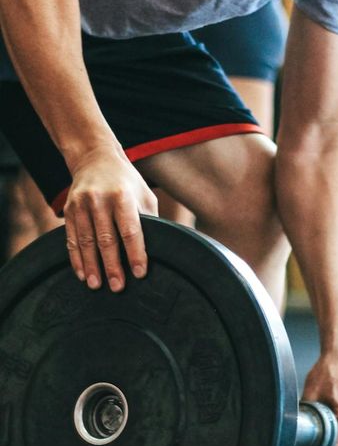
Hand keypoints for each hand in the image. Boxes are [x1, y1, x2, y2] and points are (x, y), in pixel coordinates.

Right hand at [64, 146, 157, 291]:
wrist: (95, 158)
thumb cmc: (127, 182)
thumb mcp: (144, 195)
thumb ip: (149, 220)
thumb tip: (161, 249)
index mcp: (123, 196)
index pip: (130, 230)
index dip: (136, 253)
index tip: (140, 273)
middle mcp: (99, 199)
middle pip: (106, 239)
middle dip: (112, 266)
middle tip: (117, 287)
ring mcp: (81, 204)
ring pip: (86, 241)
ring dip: (91, 266)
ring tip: (96, 285)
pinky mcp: (69, 209)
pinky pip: (72, 238)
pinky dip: (76, 258)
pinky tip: (82, 273)